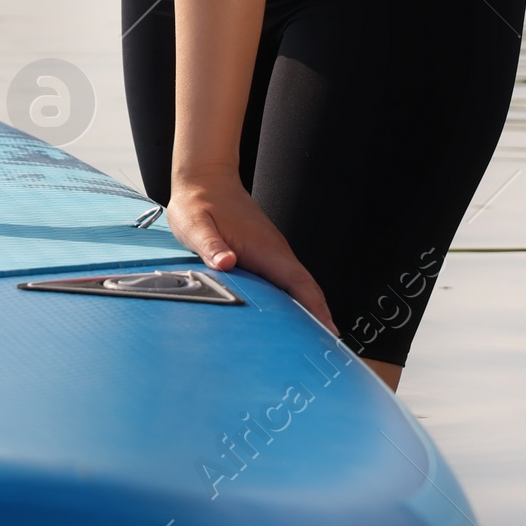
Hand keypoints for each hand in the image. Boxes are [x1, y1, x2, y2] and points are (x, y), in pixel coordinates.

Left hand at [167, 169, 337, 333]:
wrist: (204, 178)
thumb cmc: (198, 201)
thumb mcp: (195, 224)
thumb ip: (210, 246)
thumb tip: (227, 263)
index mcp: (263, 247)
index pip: (298, 281)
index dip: (316, 308)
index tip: (329, 331)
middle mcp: (273, 249)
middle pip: (304, 287)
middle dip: (318, 316)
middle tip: (323, 348)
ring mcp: (271, 250)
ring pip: (296, 284)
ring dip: (306, 308)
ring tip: (310, 340)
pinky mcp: (263, 251)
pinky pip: (284, 278)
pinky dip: (293, 298)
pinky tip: (288, 315)